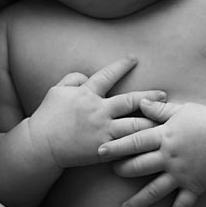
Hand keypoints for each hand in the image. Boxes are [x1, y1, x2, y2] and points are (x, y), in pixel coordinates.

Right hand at [28, 56, 165, 168]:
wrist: (41, 145)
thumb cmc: (48, 117)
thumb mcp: (56, 90)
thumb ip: (74, 78)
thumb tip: (88, 75)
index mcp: (86, 93)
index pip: (108, 75)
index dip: (122, 65)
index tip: (134, 58)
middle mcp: (98, 110)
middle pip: (130, 101)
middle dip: (149, 96)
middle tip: (164, 94)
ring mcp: (102, 130)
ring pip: (134, 125)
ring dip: (150, 122)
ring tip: (164, 120)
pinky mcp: (104, 148)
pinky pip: (126, 144)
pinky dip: (139, 142)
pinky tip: (152, 141)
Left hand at [100, 99, 205, 206]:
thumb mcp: (182, 109)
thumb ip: (159, 109)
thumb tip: (140, 102)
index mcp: (165, 136)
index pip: (135, 141)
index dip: (116, 146)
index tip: (99, 151)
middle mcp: (170, 157)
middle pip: (140, 166)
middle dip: (123, 170)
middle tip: (111, 173)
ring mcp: (181, 174)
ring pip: (155, 190)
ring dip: (139, 201)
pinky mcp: (194, 186)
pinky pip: (183, 205)